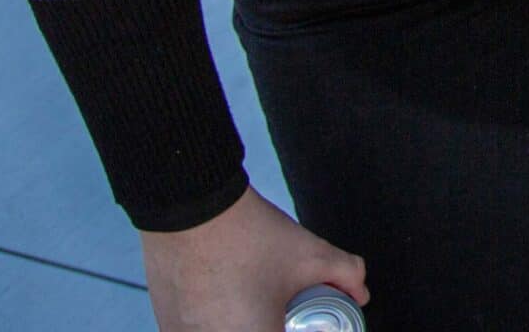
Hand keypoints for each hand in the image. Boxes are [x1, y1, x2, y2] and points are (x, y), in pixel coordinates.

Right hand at [141, 187, 364, 331]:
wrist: (189, 209)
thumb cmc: (249, 237)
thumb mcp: (311, 254)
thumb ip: (347, 274)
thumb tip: (360, 293)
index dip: (301, 328)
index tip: (301, 321)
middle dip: (273, 324)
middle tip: (281, 311)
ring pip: (227, 331)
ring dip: (244, 321)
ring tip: (249, 303)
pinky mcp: (167, 326)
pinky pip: (198, 330)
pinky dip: (217, 321)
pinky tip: (225, 302)